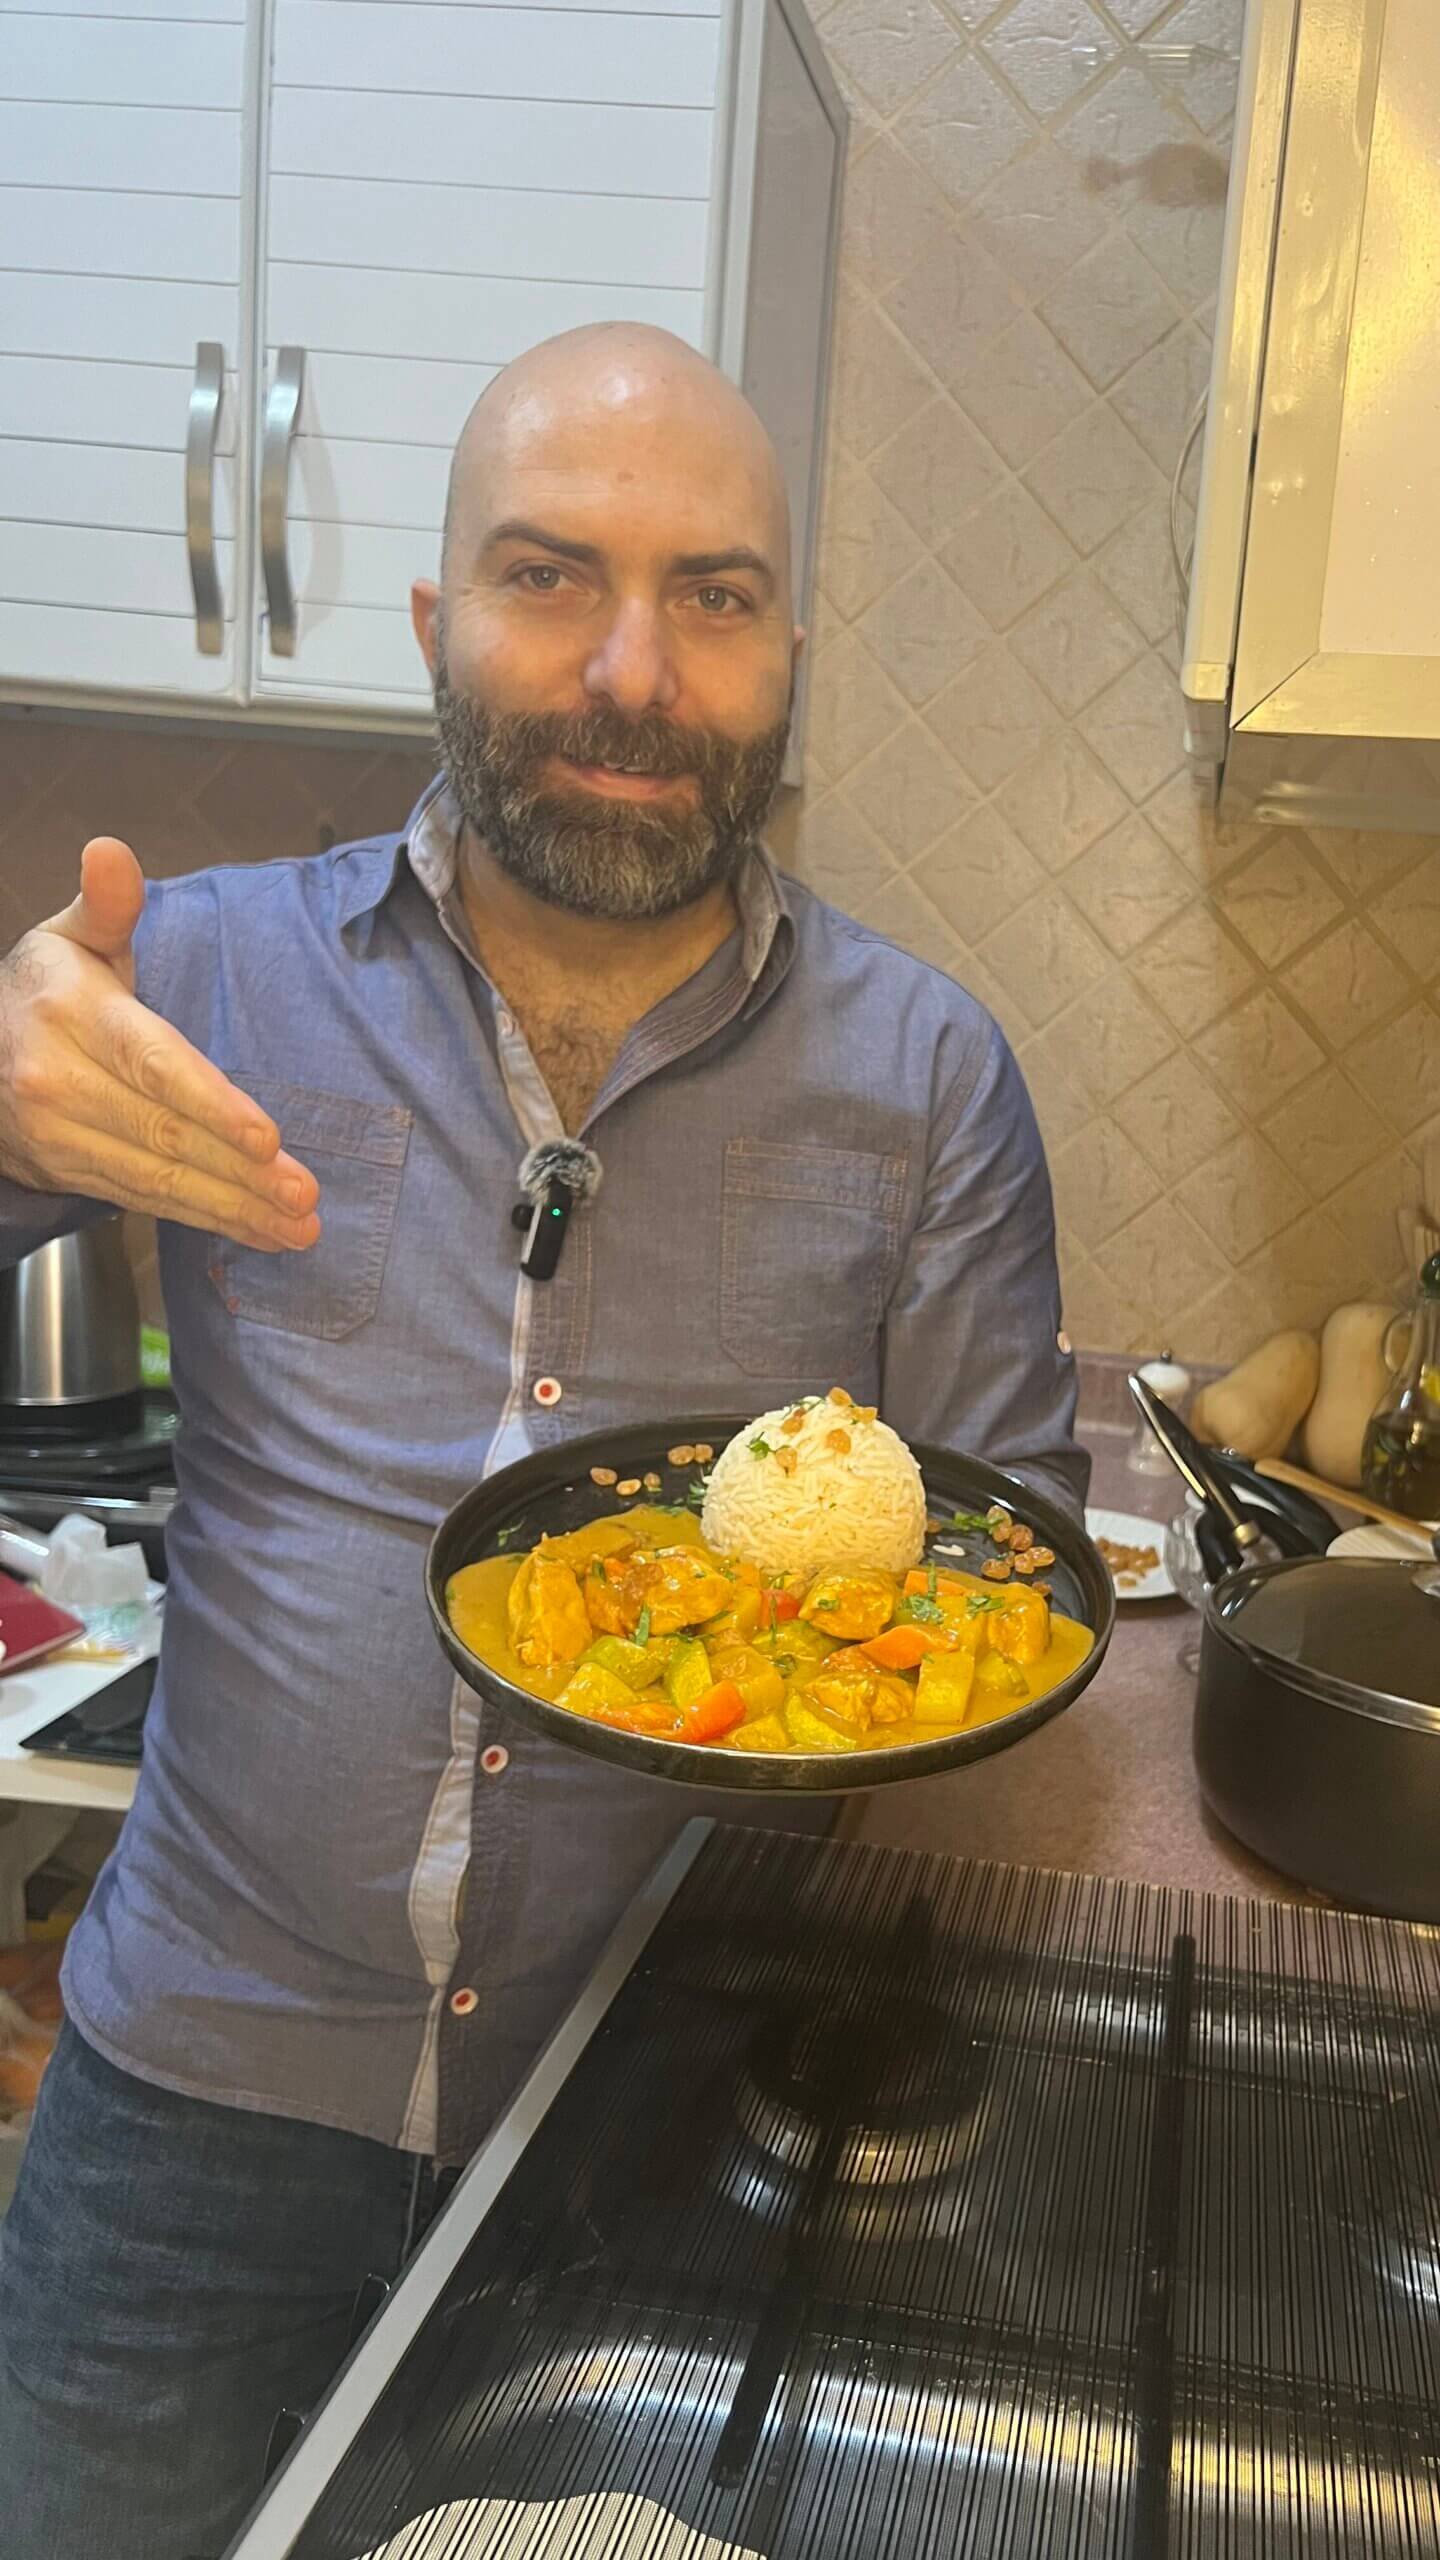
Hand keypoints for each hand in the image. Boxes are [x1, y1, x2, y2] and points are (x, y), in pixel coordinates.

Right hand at [0, 839, 319, 1252]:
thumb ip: (107, 906)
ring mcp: (60, 1135)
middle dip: (240, 1171)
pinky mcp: (69, 1172)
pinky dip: (206, 1219)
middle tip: (303, 1195)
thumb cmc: (47, 989)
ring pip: (158, 1178)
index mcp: (72, 1015)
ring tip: (297, 1227)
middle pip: (163, 1133)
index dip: (210, 1104)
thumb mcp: (69, 937)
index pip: (150, 1064)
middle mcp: (58, 1081)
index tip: (266, 1136)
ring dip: (233, 1208)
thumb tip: (110, 852)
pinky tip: (258, 1231)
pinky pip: (145, 1200)